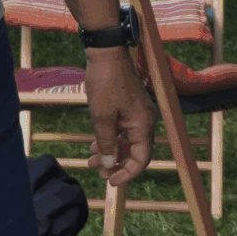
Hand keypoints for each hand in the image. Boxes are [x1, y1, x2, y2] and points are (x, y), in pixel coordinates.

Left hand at [83, 47, 154, 188]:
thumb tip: (111, 165)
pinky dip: (110, 140)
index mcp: (143, 125)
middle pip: (135, 153)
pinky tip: (94, 146)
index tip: (111, 182)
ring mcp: (137, 114)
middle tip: (97, 173)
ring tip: (91, 161)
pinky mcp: (128, 108)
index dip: (127, 174)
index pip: (142, 160)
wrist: (105, 52)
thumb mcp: (102, 116)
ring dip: (110, 153)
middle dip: (116, 165)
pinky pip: (122, 131)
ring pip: (126, 142)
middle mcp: (145, 121)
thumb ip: (107, 143)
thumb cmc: (105, 82)